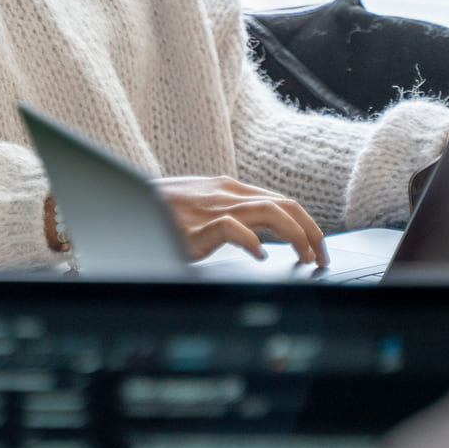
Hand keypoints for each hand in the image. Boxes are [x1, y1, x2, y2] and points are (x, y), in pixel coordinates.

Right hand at [153, 175, 326, 265]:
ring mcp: (214, 207)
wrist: (128, 207)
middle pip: (286, 205)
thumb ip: (232, 215)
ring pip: (270, 212)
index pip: (283, 201)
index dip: (307, 225)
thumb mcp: (205, 209)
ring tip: (304, 259)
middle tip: (320, 258)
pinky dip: (253, 241)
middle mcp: (228, 193)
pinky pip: (234, 228)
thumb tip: (263, 237)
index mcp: (231, 189)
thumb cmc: (164, 212)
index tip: (316, 249)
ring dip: (296, 236)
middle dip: (312, 232)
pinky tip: (260, 256)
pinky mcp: (198, 226)